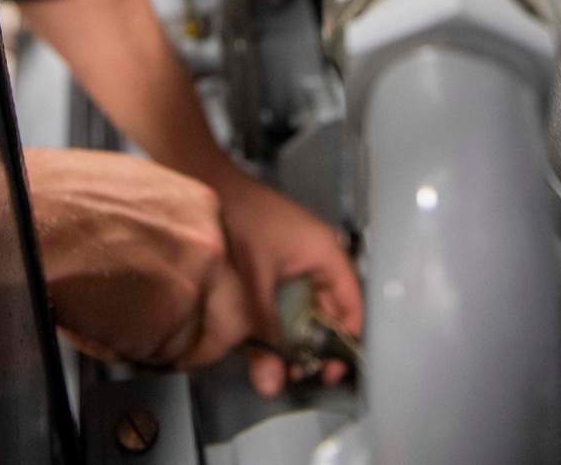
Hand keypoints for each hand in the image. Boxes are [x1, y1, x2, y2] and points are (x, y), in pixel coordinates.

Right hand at [24, 148, 251, 367]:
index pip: (229, 272)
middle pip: (233, 317)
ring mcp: (190, 288)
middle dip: (204, 335)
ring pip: (189, 343)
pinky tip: (102, 321)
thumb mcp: (137, 195)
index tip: (195, 309)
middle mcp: (209, 247)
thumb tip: (173, 259)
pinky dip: (131, 353)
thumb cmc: (63, 202)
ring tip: (112, 316)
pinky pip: (157, 358)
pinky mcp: (164, 327)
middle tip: (170, 337)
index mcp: (203, 209)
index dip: (207, 298)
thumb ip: (172, 229)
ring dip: (157, 344)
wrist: (30, 220)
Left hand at [217, 173, 362, 395]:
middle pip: (332, 308)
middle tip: (302, 372)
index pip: (352, 303)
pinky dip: (283, 318)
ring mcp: (299, 255)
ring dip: (298, 334)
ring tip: (283, 361)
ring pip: (309, 305)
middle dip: (317, 343)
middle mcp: (319, 253)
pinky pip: (292, 295)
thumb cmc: (238, 216)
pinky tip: (267, 336)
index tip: (332, 368)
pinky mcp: (280, 259)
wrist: (207, 182)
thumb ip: (264, 332)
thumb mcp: (253, 282)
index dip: (346, 340)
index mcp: (325, 251)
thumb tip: (271, 378)